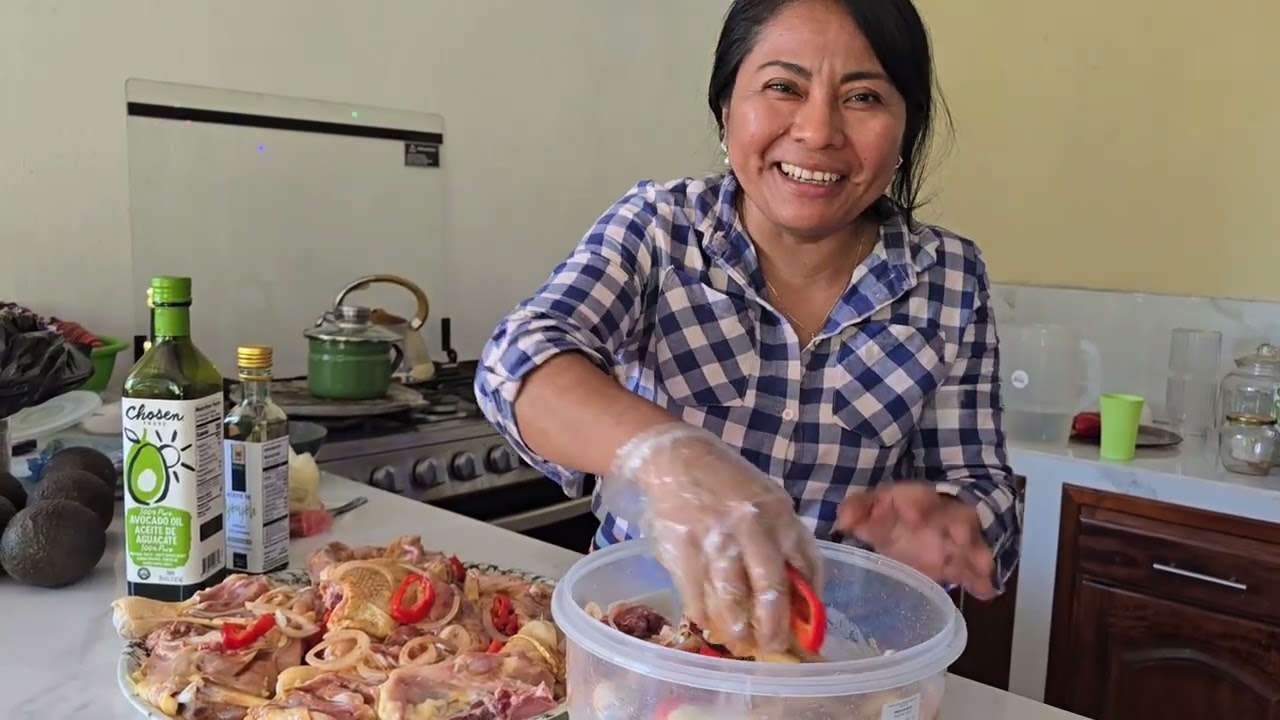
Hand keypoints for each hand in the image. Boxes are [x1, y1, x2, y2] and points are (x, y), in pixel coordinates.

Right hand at [611, 424, 820, 654]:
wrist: (675, 458)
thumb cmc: (727, 484)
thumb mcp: (767, 502)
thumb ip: (783, 541)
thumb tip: (799, 593)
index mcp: (779, 513)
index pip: (805, 565)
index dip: (807, 603)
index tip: (804, 628)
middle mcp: (750, 525)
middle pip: (770, 590)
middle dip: (774, 628)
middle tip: (772, 647)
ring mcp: (714, 537)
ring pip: (732, 599)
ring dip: (738, 629)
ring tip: (740, 641)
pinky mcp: (682, 547)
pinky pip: (696, 594)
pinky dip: (704, 615)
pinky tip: (708, 621)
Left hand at [836, 483, 996, 598]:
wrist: (922, 521)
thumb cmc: (892, 515)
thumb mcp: (874, 508)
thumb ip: (857, 511)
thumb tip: (842, 521)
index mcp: (916, 500)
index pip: (918, 497)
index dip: (917, 504)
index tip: (913, 515)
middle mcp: (941, 518)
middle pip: (956, 519)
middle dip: (959, 527)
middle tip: (960, 538)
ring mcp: (955, 540)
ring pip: (972, 545)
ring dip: (976, 556)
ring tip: (982, 569)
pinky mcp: (962, 562)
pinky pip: (975, 571)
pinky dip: (981, 581)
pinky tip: (985, 591)